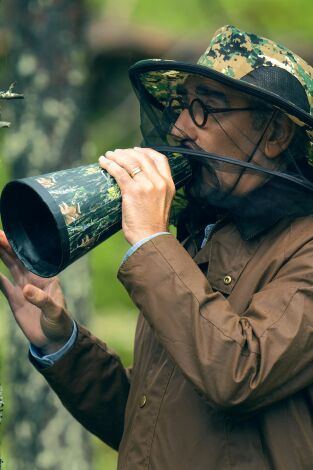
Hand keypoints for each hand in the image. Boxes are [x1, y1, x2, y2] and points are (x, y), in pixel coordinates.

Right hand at [0, 231, 72, 353]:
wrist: (54, 340)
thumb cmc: (60, 323)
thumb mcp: (54, 312)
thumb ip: (42, 300)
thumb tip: (26, 290)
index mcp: (46, 278)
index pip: (32, 259)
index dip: (20, 247)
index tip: (9, 236)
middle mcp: (34, 280)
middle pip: (19, 259)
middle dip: (8, 246)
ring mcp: (24, 288)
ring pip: (11, 268)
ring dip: (2, 256)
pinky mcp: (15, 299)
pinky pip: (3, 285)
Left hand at [99, 147, 175, 244]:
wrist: (151, 239)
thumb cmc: (153, 226)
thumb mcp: (162, 204)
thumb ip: (156, 191)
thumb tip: (141, 184)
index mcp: (169, 184)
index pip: (160, 159)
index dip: (146, 151)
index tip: (136, 150)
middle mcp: (159, 182)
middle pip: (143, 157)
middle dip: (128, 152)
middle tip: (117, 153)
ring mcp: (147, 186)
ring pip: (129, 162)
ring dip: (116, 156)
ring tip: (108, 155)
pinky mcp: (133, 191)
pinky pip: (119, 172)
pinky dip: (109, 164)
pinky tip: (103, 162)